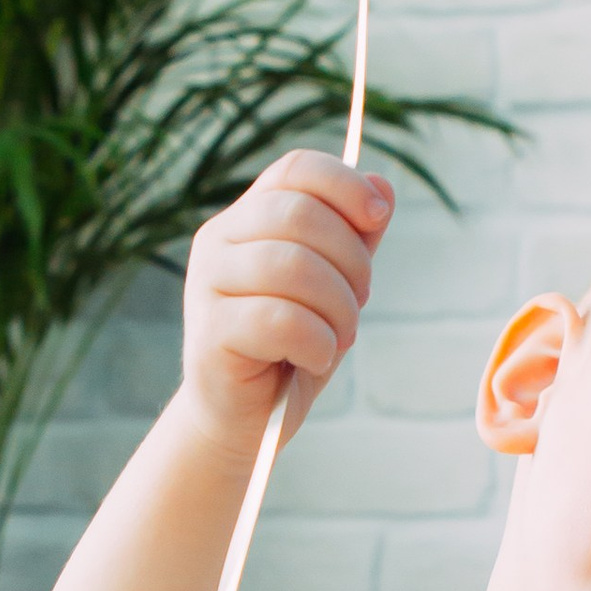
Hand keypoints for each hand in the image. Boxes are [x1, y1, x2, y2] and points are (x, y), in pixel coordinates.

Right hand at [181, 152, 392, 456]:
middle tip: (360, 303)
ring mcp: (207, 285)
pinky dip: (317, 342)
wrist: (246, 420)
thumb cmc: (291, 348)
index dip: (344, 184)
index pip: (295, 169)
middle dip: (351, 260)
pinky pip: (281, 319)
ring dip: (338, 307)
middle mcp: (218, 242)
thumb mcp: (333, 286)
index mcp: (246, 219)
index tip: (378, 216)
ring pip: (292, 265)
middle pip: (300, 214)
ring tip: (339, 337)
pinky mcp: (210, 332)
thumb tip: (383, 184)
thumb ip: (353, 237)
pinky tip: (314, 359)